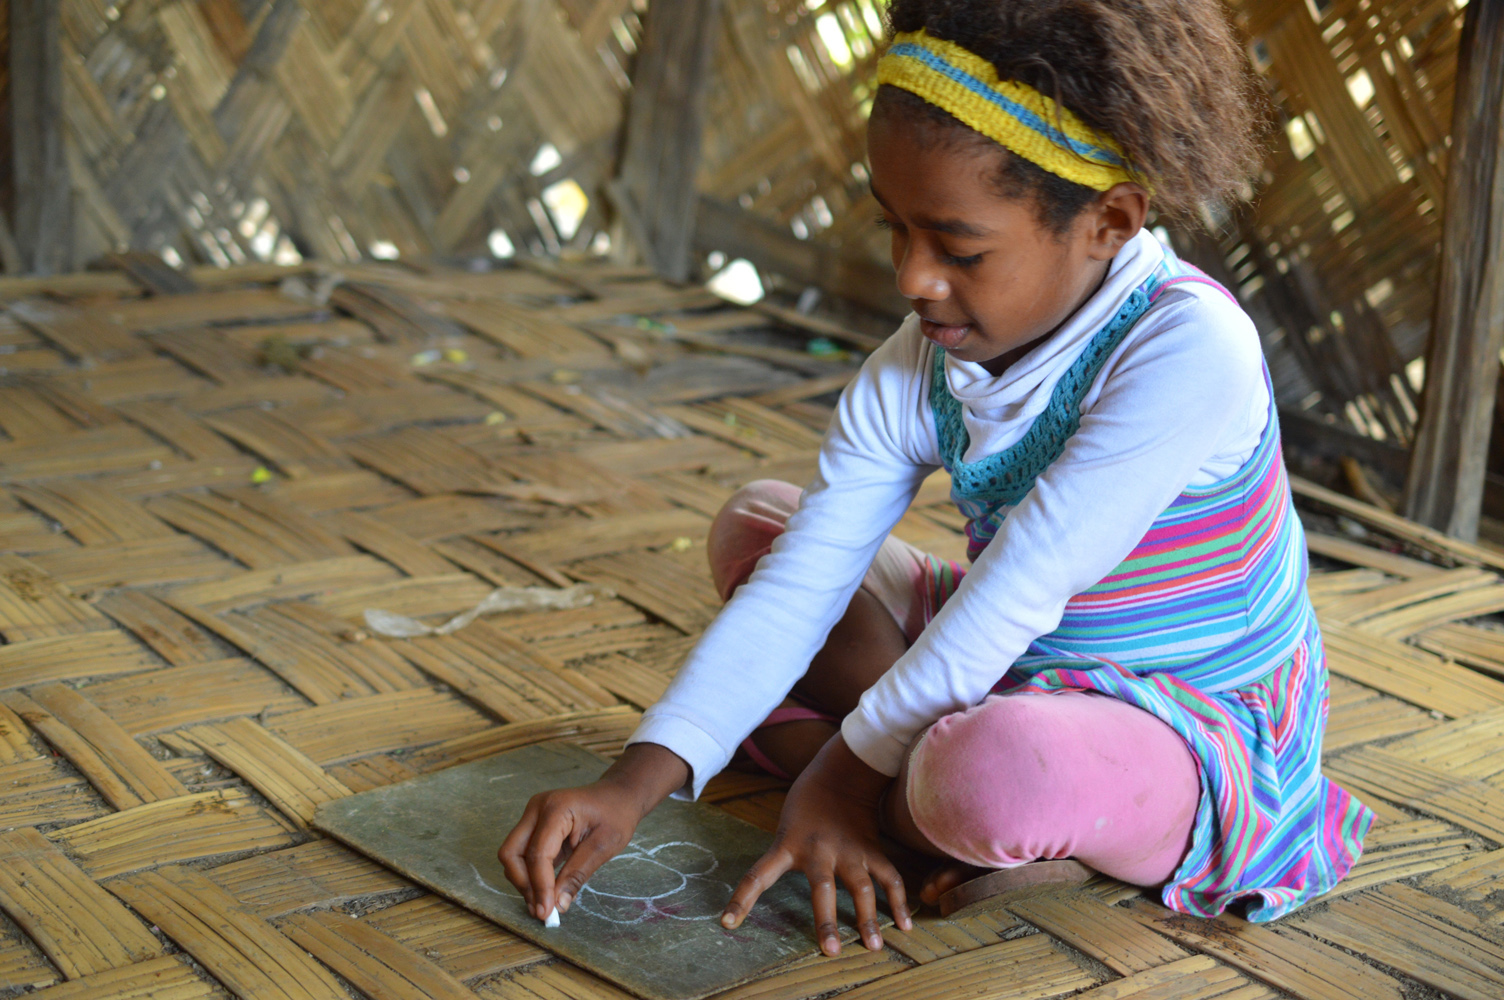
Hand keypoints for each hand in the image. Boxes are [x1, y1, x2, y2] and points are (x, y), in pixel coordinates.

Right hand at [498, 742, 688, 919]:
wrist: (618, 796)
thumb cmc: (616, 815)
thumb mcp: (604, 846)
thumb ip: (578, 874)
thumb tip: (558, 906)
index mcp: (556, 808)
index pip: (538, 853)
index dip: (540, 886)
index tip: (547, 913)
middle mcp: (537, 809)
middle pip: (512, 853)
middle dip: (524, 884)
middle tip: (542, 910)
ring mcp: (532, 816)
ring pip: (513, 855)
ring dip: (525, 882)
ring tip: (544, 905)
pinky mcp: (534, 826)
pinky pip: (523, 854)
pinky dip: (530, 875)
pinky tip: (544, 893)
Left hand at [721, 734, 911, 955]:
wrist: (840, 772)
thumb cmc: (806, 804)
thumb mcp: (786, 827)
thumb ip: (786, 857)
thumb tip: (777, 888)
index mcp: (788, 845)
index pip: (758, 876)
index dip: (741, 900)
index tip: (727, 923)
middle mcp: (818, 851)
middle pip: (822, 888)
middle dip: (826, 920)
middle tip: (832, 950)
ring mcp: (848, 850)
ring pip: (862, 887)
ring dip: (868, 918)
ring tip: (874, 946)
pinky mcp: (871, 848)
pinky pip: (888, 877)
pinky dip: (899, 901)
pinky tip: (904, 924)